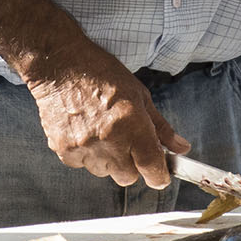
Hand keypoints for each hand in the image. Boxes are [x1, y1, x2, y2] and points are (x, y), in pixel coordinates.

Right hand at [24, 48, 189, 189]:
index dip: (158, 175)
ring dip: (107, 159)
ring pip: (103, 172)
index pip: (152, 170)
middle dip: (131, 164)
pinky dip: (85, 153)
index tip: (158, 172)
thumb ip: (160, 126)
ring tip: (100, 131)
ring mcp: (84, 147)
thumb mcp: (138, 94)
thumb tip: (181, 147)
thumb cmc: (100, 72)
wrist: (59, 63)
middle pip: (128, 177)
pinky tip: (83, 130)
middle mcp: (109, 140)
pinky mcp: (64, 150)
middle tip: (124, 140)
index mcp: (132, 124)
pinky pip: (81, 165)